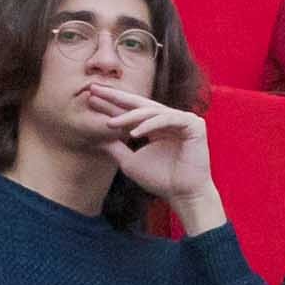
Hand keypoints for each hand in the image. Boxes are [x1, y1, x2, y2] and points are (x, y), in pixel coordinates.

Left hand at [99, 96, 222, 230]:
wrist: (183, 195)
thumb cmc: (160, 180)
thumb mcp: (130, 162)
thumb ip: (115, 148)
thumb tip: (94, 139)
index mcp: (155, 126)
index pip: (130, 112)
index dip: (110, 105)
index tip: (90, 99)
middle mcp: (168, 119)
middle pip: (139, 104)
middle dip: (115, 97)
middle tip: (94, 89)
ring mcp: (181, 120)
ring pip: (151, 111)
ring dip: (129, 116)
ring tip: (110, 123)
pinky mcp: (193, 124)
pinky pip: (167, 119)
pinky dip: (150, 125)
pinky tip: (134, 133)